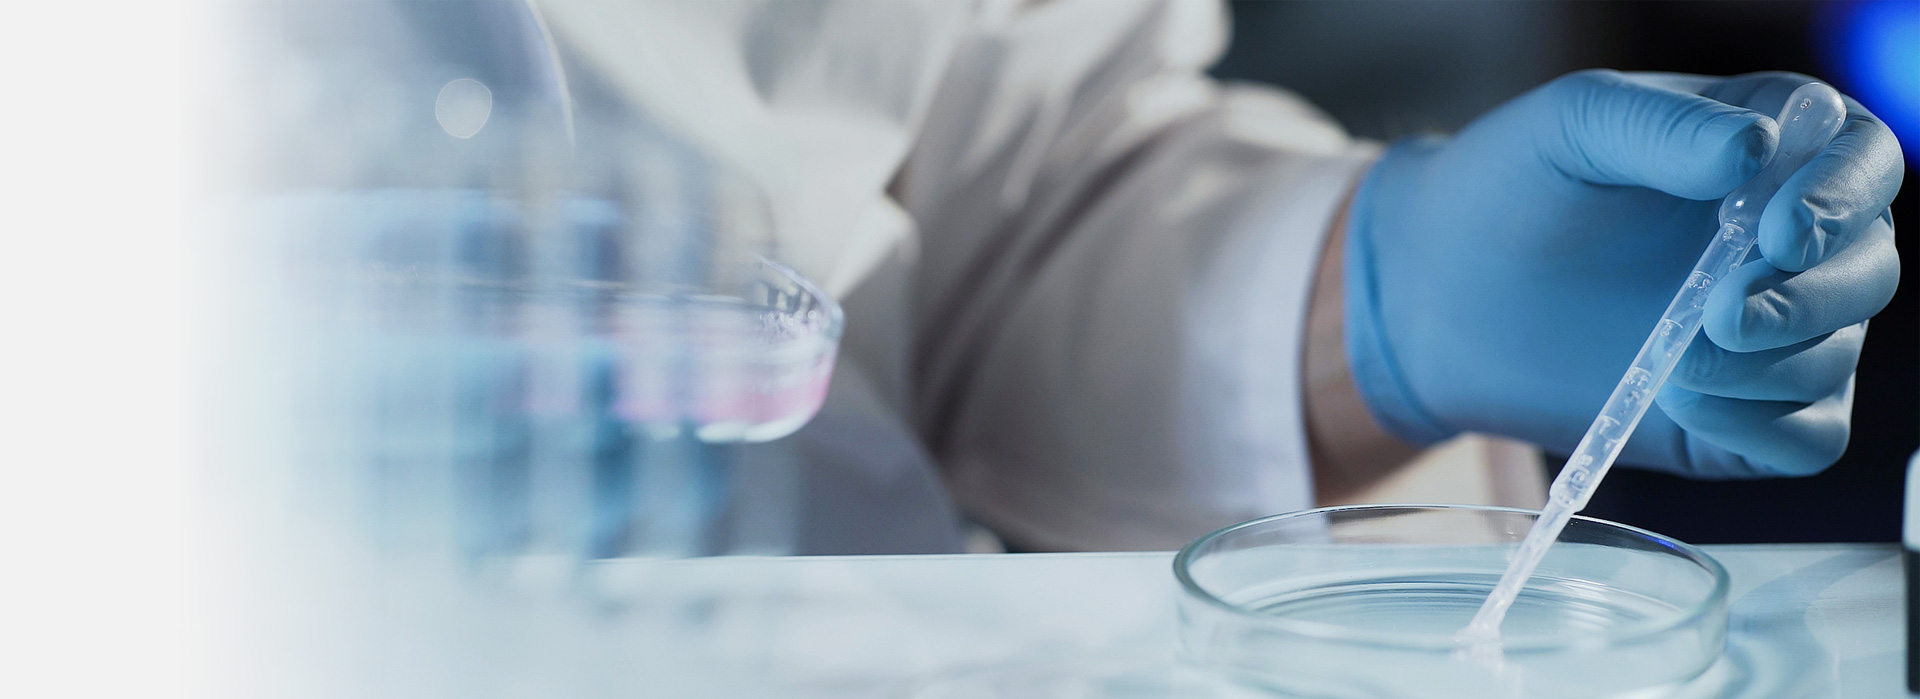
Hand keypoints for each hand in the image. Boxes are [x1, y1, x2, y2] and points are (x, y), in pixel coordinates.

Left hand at [1344, 70, 1902, 477]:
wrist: (1438, 288)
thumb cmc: (1509, 186)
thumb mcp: (1573, 126)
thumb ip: (1663, 127)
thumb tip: (1757, 150)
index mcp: (1777, 145)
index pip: (1865, 159)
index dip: (1844, 197)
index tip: (1779, 231)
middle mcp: (1795, 237)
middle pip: (1869, 271)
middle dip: (1806, 301)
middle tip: (1717, 315)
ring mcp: (1776, 327)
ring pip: (1836, 357)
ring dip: (1766, 369)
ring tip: (1671, 361)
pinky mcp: (1746, 410)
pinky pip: (1809, 439)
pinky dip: (1762, 429)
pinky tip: (1686, 403)